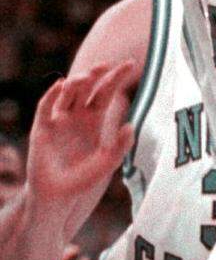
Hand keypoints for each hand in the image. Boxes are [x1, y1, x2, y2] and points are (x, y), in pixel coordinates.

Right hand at [26, 63, 136, 203]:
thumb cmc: (84, 178)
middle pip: (87, 87)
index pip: (105, 91)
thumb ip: (121, 146)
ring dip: (76, 82)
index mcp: (93, 119)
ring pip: (67, 93)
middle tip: (106, 65)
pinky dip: (52, 95)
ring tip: (86, 77)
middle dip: (96, 74)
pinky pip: (45, 107)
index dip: (116, 77)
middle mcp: (76, 115)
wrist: (59, 196)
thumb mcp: (108, 162)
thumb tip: (130, 126)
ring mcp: (58, 120)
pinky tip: (61, 85)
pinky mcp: (41, 128)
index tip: (130, 63)